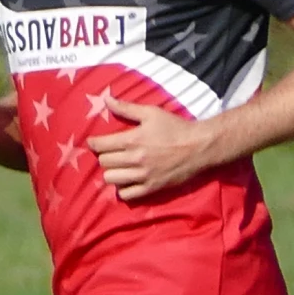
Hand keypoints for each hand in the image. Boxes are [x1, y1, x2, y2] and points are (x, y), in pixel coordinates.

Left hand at [88, 98, 220, 200]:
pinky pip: (126, 194)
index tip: (95, 142)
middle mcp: (134, 159)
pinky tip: (127, 180)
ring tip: (119, 167)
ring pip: (111, 179)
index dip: (94, 143)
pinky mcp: (151, 188)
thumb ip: (126, 108)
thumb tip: (106, 100)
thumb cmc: (175, 127)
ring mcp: (142, 175)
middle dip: (104, 156)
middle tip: (111, 153)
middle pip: (103, 162)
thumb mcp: (151, 113)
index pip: (99, 145)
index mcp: (132, 140)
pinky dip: (123, 189)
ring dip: (112, 172)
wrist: (199, 146)